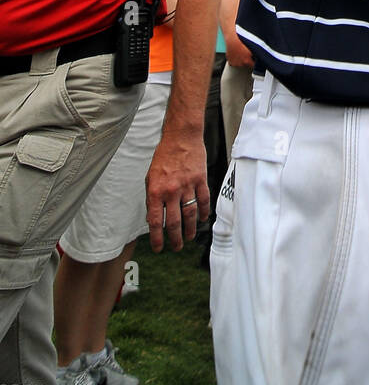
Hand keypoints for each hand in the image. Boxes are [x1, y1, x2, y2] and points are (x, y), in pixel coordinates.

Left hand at [145, 130, 209, 252]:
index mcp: (156, 190)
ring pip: (189, 215)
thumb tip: (153, 218)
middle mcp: (171, 191)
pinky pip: (203, 201)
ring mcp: (187, 186)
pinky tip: (202, 219)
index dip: (157, 238)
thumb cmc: (164, 155)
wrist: (181, 137)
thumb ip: (151, 198)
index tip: (158, 248)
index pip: (155, 221)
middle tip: (176, 247)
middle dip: (175, 239)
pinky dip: (203, 212)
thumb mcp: (150, 177)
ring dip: (190, 229)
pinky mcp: (200, 180)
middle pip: (174, 222)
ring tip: (189, 238)